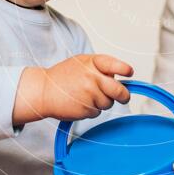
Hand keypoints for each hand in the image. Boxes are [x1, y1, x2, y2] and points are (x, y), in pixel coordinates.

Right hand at [13, 54, 133, 124]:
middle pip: (119, 90)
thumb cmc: (63, 76)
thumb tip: (119, 76)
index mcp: (93, 62)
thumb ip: (100, 67)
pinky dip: (92, 109)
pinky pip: (97, 112)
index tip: (129, 73)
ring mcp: (90, 94)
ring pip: (108, 103)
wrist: (43, 91)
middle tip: (124, 97)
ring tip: (86, 95)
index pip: (116, 65)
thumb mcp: (82, 62)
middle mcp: (93, 78)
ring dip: (102, 102)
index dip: (125, 70)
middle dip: (124, 95)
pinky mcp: (86, 109)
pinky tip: (80, 102)